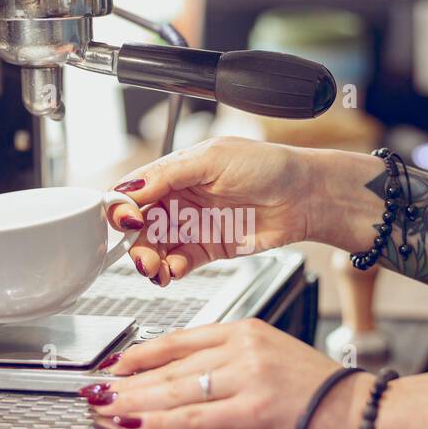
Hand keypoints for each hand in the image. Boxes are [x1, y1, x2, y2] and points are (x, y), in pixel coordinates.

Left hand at [80, 318, 371, 428]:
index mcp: (249, 331)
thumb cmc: (331, 401)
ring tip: (102, 409)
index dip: (141, 356)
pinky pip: (194, 418)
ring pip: (175, 390)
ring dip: (132, 402)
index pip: (181, 340)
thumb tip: (193, 392)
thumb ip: (234, 372)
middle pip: (171, 366)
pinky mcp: (254, 410)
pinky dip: (158, 424)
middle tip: (95, 393)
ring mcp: (249, 377)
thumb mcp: (276, 367)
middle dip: (127, 383)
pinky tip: (133, 427)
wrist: (371, 417)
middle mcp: (245, 347)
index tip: (115, 367)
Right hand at [107, 136, 317, 285]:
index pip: (134, 191)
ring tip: (156, 267)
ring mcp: (192, 225)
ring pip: (155, 248)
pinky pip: (178, 263)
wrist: (305, 196)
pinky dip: (171, 270)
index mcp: (174, 172)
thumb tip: (132, 188)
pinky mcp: (207, 249)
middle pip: (139, 225)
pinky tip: (174, 270)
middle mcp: (179, 199)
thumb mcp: (213, 158)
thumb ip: (169, 173)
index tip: (125, 221)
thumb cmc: (268, 165)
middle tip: (141, 254)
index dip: (122, 208)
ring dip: (149, 261)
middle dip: (134, 242)